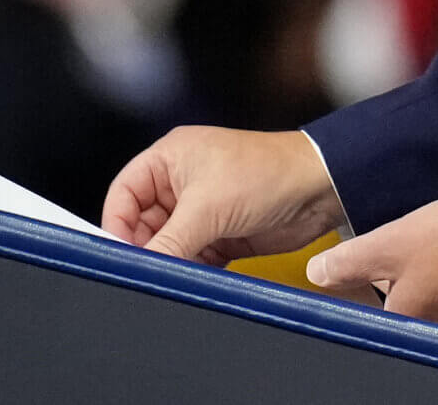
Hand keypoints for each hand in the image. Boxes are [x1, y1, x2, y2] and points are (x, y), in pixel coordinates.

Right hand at [103, 127, 344, 264]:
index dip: (116, 226)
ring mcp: (201, 209)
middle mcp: (181, 182)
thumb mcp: (209, 208)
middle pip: (142, 224)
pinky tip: (196, 279)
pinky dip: (191, 270)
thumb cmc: (268, 173)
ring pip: (167, 245)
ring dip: (171, 262)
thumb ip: (170, 241)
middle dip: (146, 249)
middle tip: (149, 273)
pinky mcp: (220, 233)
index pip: (123, 194)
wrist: (321, 188)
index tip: (117, 256)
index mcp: (169, 158)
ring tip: (175, 276)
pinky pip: (192, 257)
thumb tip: (141, 267)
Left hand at [307, 197, 437, 330]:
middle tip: (397, 260)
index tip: (361, 278)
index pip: (365, 323)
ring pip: (419, 308)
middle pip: (394, 317)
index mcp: (403, 326)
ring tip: (424, 256)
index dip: (357, 297)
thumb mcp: (388, 244)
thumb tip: (316, 274)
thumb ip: (347, 263)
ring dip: (415, 286)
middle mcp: (430, 339)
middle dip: (387, 289)